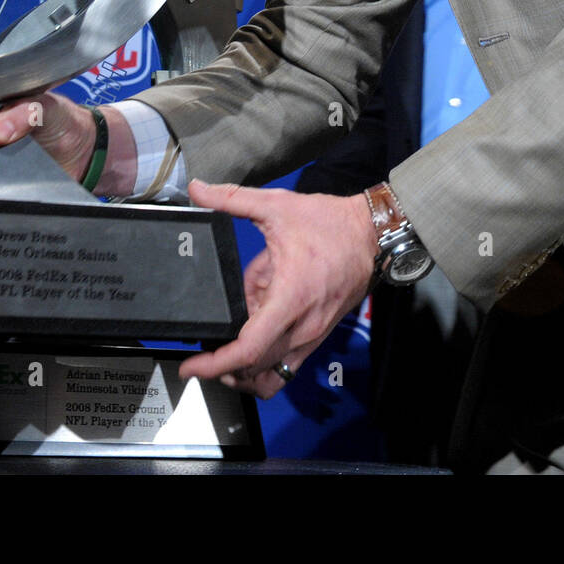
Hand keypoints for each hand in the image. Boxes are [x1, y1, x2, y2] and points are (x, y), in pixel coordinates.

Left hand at [177, 179, 378, 398]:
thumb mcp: (277, 205)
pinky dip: (266, 360)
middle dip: (223, 364)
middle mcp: (303, 326)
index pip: (248, 349)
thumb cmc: (330, 223)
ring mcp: (313, 335)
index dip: (214, 364)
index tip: (192, 366)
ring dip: (245, 370)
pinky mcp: (319, 336)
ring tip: (227, 346)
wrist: (372, 234)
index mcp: (290, 297)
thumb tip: (197, 189)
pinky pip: (289, 365)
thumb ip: (232, 199)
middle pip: (254, 368)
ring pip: (271, 374)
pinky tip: (257, 330)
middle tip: (202, 348)